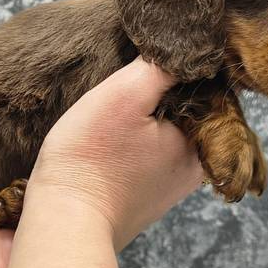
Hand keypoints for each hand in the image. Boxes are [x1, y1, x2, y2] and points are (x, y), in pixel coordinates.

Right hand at [27, 57, 204, 250]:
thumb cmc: (90, 158)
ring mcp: (166, 189)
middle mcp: (193, 170)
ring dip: (144, 119)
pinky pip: (144, 159)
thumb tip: (190, 45)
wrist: (62, 222)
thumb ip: (164, 66)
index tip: (149, 59)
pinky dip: (130, 143)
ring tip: (113, 108)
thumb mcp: (125, 93)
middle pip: (185, 113)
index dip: (179, 67)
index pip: (205, 90)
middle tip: (126, 79)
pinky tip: (106, 138)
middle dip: (162, 94)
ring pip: (164, 135)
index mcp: (202, 143)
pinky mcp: (140, 200)